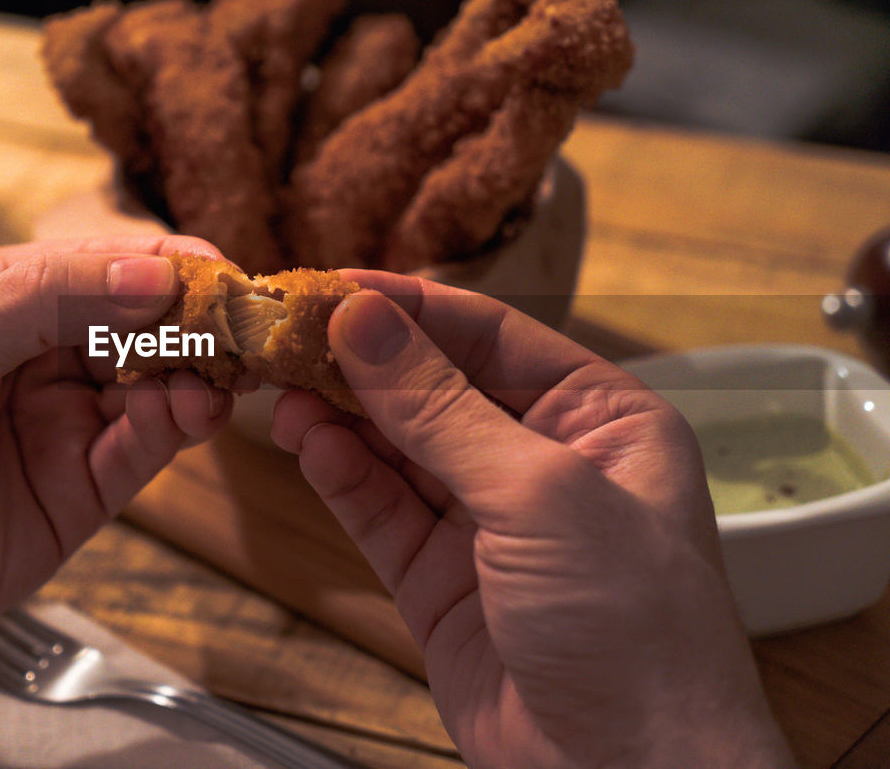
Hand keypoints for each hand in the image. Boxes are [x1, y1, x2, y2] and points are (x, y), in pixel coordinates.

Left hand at [0, 235, 231, 676]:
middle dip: (193, 320)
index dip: (159, 266)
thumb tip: (145, 271)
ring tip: (223, 370)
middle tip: (244, 322)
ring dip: (195, 373)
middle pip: (137, 324)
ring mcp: (59, 425)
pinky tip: (191, 412)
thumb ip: (40, 303)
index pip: (95, 267)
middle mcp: (35, 358)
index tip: (215, 273)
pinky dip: (176, 428)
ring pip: (152, 386)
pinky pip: (141, 451)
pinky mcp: (76, 493)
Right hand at [272, 271, 794, 768]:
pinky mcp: (439, 580)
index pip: (492, 337)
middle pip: (434, 388)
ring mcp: (487, 525)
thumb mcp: (539, 494)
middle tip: (290, 331)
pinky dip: (340, 474)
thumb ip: (439, 409)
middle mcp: (543, 463)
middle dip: (363, 361)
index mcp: (600, 421)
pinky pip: (379, 509)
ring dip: (340, 415)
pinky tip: (307, 443)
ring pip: (397, 448)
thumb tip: (366, 322)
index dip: (412, 308)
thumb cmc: (634, 631)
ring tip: (283, 385)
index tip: (337, 286)